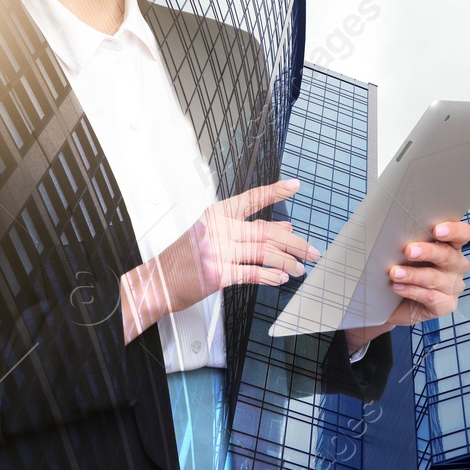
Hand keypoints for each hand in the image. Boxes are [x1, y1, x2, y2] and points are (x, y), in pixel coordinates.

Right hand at [120, 178, 319, 343]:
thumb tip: (281, 230)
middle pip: (266, 231)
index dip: (274, 192)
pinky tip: (281, 278)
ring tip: (301, 268)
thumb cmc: (182, 260)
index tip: (294, 186)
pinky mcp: (217, 273)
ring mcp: (217, 251)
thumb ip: (243, 231)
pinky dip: (271, 276)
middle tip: (312, 251)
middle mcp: (218, 229)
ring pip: (264, 252)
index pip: (250, 199)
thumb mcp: (209, 236)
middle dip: (295, 243)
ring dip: (288, 262)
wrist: (157, 282)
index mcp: (215, 215)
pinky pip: (252, 272)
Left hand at [344, 220, 469, 351]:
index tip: (437, 230)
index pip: (463, 234)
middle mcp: (456, 265)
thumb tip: (390, 230)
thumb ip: (406, 240)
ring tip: (394, 273)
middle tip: (408, 251)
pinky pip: (430, 296)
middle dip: (427, 251)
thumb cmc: (402, 269)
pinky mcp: (446, 304)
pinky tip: (397, 287)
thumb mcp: (404, 252)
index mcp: (450, 246)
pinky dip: (411, 290)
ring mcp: (453, 286)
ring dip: (412, 274)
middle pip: (448, 255)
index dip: (454, 230)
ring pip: (435, 278)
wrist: (393, 302)